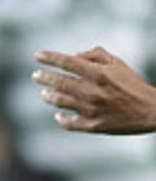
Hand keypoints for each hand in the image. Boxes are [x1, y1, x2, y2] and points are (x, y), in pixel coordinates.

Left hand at [34, 46, 155, 134]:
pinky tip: (58, 114)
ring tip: (45, 93)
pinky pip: (69, 123)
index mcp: (98, 74)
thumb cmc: (133, 84)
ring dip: (49, 96)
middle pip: (58, 82)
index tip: (37, 55)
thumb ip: (95, 55)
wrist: (151, 111)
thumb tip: (73, 56)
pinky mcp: (93, 126)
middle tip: (36, 76)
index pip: (66, 62)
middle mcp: (91, 91)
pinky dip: (61, 118)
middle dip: (43, 77)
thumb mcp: (117, 64)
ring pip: (59, 101)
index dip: (49, 58)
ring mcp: (91, 110)